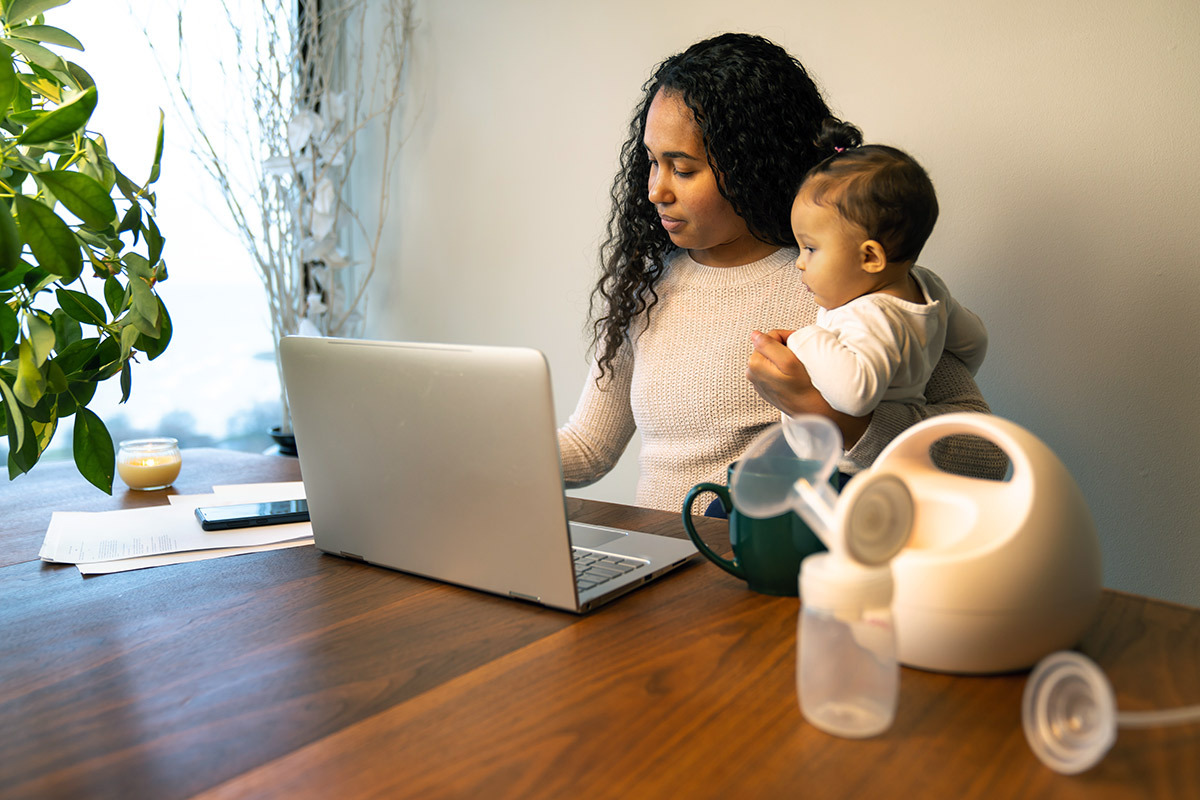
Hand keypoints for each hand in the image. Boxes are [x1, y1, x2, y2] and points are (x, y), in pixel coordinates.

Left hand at [747, 329, 872, 445]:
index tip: (799, 345)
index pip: (770, 337)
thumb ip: (769, 345)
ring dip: (783, 358)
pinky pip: (772, 370)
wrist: (810, 411)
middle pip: (769, 348)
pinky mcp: (765, 388)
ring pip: (771, 358)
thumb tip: (754, 334)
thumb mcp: (788, 361)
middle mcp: (751, 372)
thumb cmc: (803, 387)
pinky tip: (792, 375)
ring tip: (796, 366)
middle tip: (799, 355)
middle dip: (784, 347)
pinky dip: (782, 368)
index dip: (787, 337)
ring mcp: (758, 381)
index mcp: (754, 363)